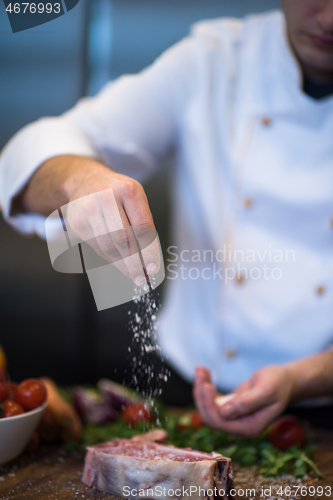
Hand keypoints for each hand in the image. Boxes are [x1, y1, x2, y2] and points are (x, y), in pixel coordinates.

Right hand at [63, 158, 160, 283]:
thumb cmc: (117, 193)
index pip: (142, 228)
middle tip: (143, 278)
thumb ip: (144, 223)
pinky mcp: (77, 222)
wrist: (84, 181)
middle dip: (135, 263)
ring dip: (123, 266)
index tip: (153, 268)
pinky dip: (111, 260)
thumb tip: (150, 259)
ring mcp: (88, 210)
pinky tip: (121, 266)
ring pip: (108, 247)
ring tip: (134, 275)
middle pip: (123, 240)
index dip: (148, 252)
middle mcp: (106, 197)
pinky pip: (97, 247)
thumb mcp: (136, 198)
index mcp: (127, 190)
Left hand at [193, 365, 293, 437]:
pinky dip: (206, 387)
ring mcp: (234, 418)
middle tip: (200, 372)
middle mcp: (239, 426)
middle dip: (201, 395)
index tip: (205, 385)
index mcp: (249, 428)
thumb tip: (224, 412)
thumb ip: (246, 403)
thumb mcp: (265, 390)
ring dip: (201, 389)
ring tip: (200, 369)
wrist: (285, 381)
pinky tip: (205, 372)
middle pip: (210, 417)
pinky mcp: (230, 408)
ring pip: (208, 408)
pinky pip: (212, 401)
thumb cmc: (278, 384)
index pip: (220, 422)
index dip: (208, 405)